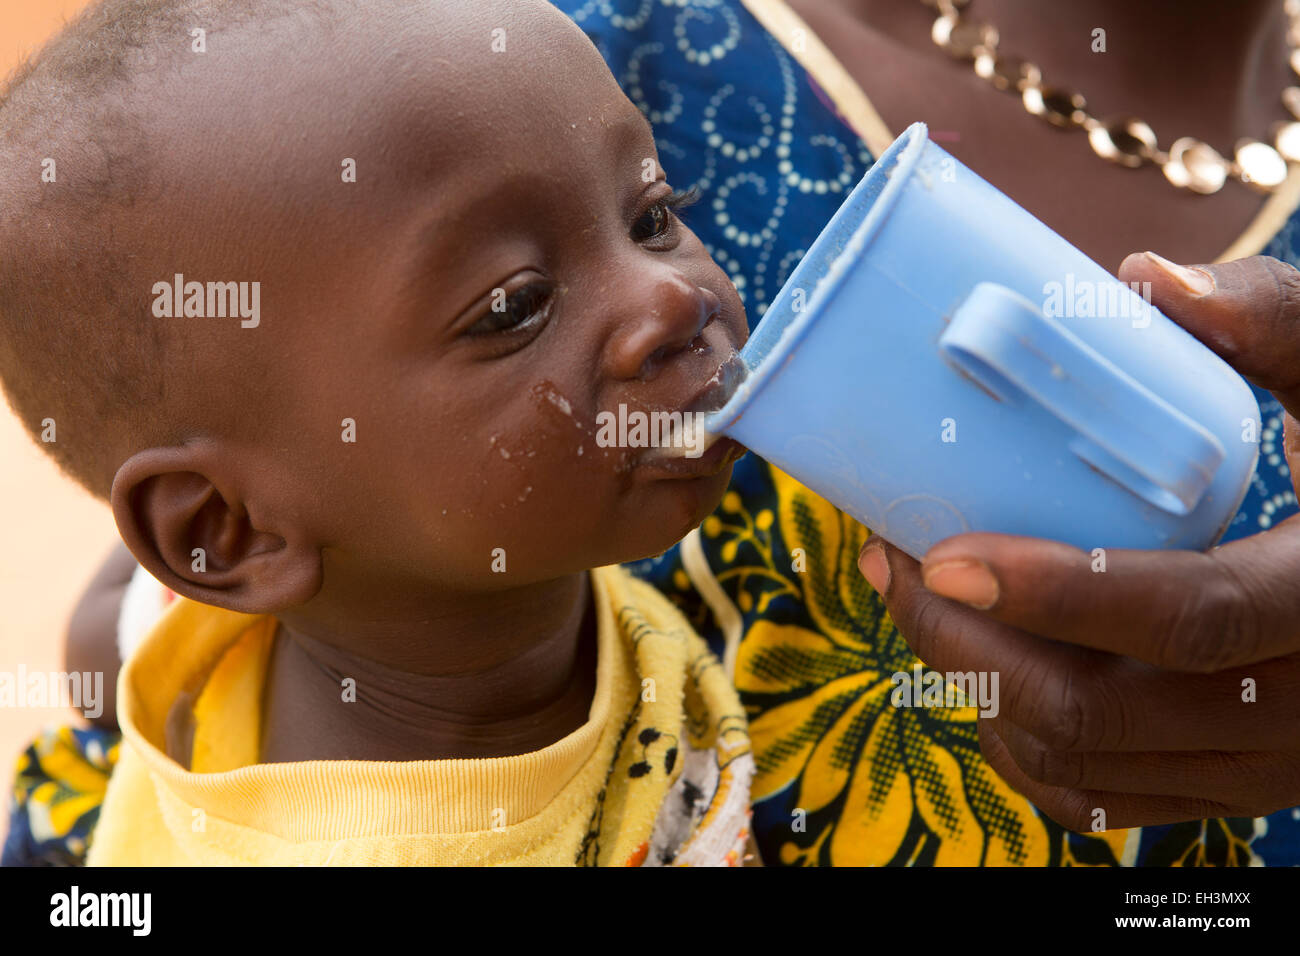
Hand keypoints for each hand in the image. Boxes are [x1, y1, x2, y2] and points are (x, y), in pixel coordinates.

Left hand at [857, 253, 1299, 829]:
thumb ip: (1274, 324)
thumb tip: (1145, 281)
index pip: (1187, 618)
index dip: (1057, 591)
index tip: (941, 550)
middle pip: (1099, 710)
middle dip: (966, 643)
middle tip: (894, 562)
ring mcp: (1269, 767)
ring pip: (1084, 763)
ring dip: (977, 688)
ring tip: (919, 599)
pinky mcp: (1234, 785)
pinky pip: (1101, 800)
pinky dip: (1022, 745)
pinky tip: (982, 674)